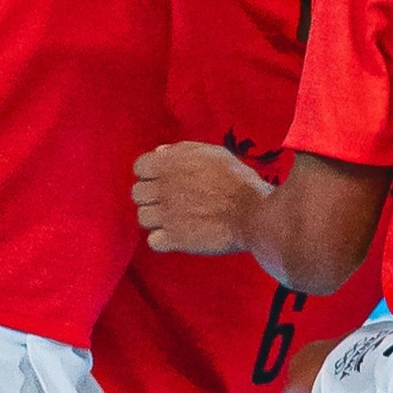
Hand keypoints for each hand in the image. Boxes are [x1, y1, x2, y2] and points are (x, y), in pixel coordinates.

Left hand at [131, 141, 270, 253]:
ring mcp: (167, 215)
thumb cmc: (238, 181)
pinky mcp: (175, 239)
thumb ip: (182, 151)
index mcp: (171, 164)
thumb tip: (159, 153)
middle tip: (171, 201)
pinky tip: (177, 236)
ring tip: (175, 219)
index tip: (164, 181)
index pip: (139, 168)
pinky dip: (163, 240)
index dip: (151, 174)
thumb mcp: (213, 154)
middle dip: (152, 197)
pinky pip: (152, 241)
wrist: (255, 214)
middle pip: (137, 193)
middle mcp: (164, 188)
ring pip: (142, 217)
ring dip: (156, 219)